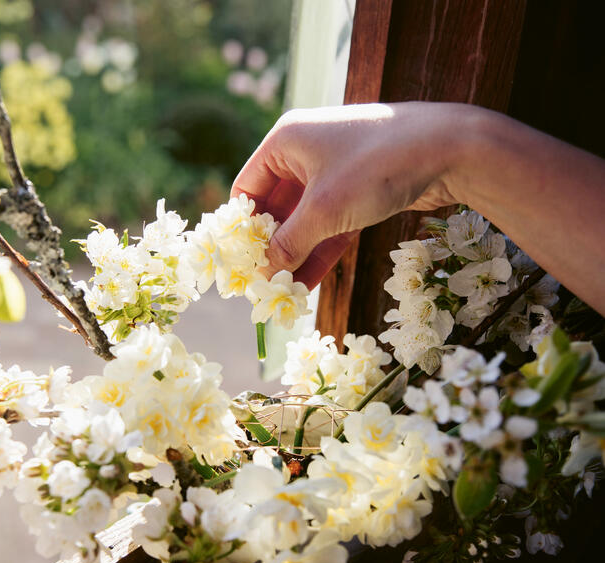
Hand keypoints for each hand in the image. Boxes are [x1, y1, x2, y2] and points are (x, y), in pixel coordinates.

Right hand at [231, 102, 470, 287]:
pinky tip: (307, 284)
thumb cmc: (376, 167)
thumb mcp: (324, 210)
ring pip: (304, 221)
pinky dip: (319, 252)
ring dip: (295, 255)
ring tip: (283, 292)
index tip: (239, 264)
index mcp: (285, 141)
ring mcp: (334, 172)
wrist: (451, 148)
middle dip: (271, 247)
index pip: (248, 189)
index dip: (242, 228)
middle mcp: (305, 153)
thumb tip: (264, 271)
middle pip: (275, 208)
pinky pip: (329, 225)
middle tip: (262, 284)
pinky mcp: (358, 191)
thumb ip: (289, 243)